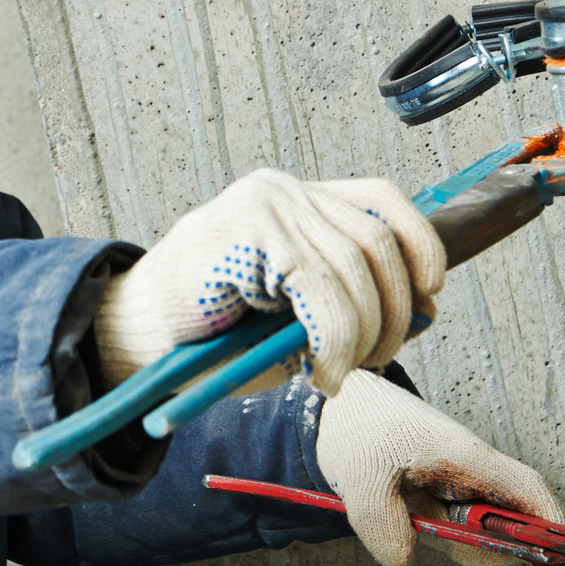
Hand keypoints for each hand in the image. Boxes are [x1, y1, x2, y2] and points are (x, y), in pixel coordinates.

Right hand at [92, 169, 444, 396]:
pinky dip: (336, 339)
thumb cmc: (212, 332)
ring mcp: (266, 205)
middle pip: (377, 241)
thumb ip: (350, 301)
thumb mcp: (294, 313)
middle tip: (373, 363)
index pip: (381, 200)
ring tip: (337, 374)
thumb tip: (425, 311)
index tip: (430, 298)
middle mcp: (284, 191)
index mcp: (297, 201)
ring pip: (355, 267)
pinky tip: (319, 370)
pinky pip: (322, 288)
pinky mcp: (251, 230)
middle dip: (393, 312)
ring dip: (363, 335)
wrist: (134, 336)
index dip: (421, 246)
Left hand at [316, 368, 563, 565]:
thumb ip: (383, 524)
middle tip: (431, 530)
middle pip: (508, 524)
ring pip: (477, 531)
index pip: (528, 490)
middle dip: (481, 545)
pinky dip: (436, 533)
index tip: (552, 559)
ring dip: (450, 539)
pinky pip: (453, 527)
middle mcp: (471, 470)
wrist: (341, 405)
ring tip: (404, 510)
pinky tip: (403, 515)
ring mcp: (458, 484)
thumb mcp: (360, 477)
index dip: (549, 526)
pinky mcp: (441, 494)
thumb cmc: (359, 427)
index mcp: (465, 455)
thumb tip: (406, 559)